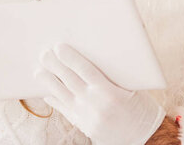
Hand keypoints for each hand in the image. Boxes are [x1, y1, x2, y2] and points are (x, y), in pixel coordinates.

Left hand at [36, 44, 165, 144]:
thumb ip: (114, 75)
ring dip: (49, 83)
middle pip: (70, 81)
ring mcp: (88, 117)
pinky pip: (65, 111)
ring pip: (63, 96)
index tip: (59, 47)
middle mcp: (95, 105)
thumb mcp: (132, 88)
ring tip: (38, 72)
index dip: (70, 58)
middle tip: (44, 54)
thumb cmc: (142, 108)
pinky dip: (55, 101)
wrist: (144, 137)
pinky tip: (47, 93)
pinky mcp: (84, 126)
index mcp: (110, 92)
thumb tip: (96, 56)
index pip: (85, 70)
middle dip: (55, 66)